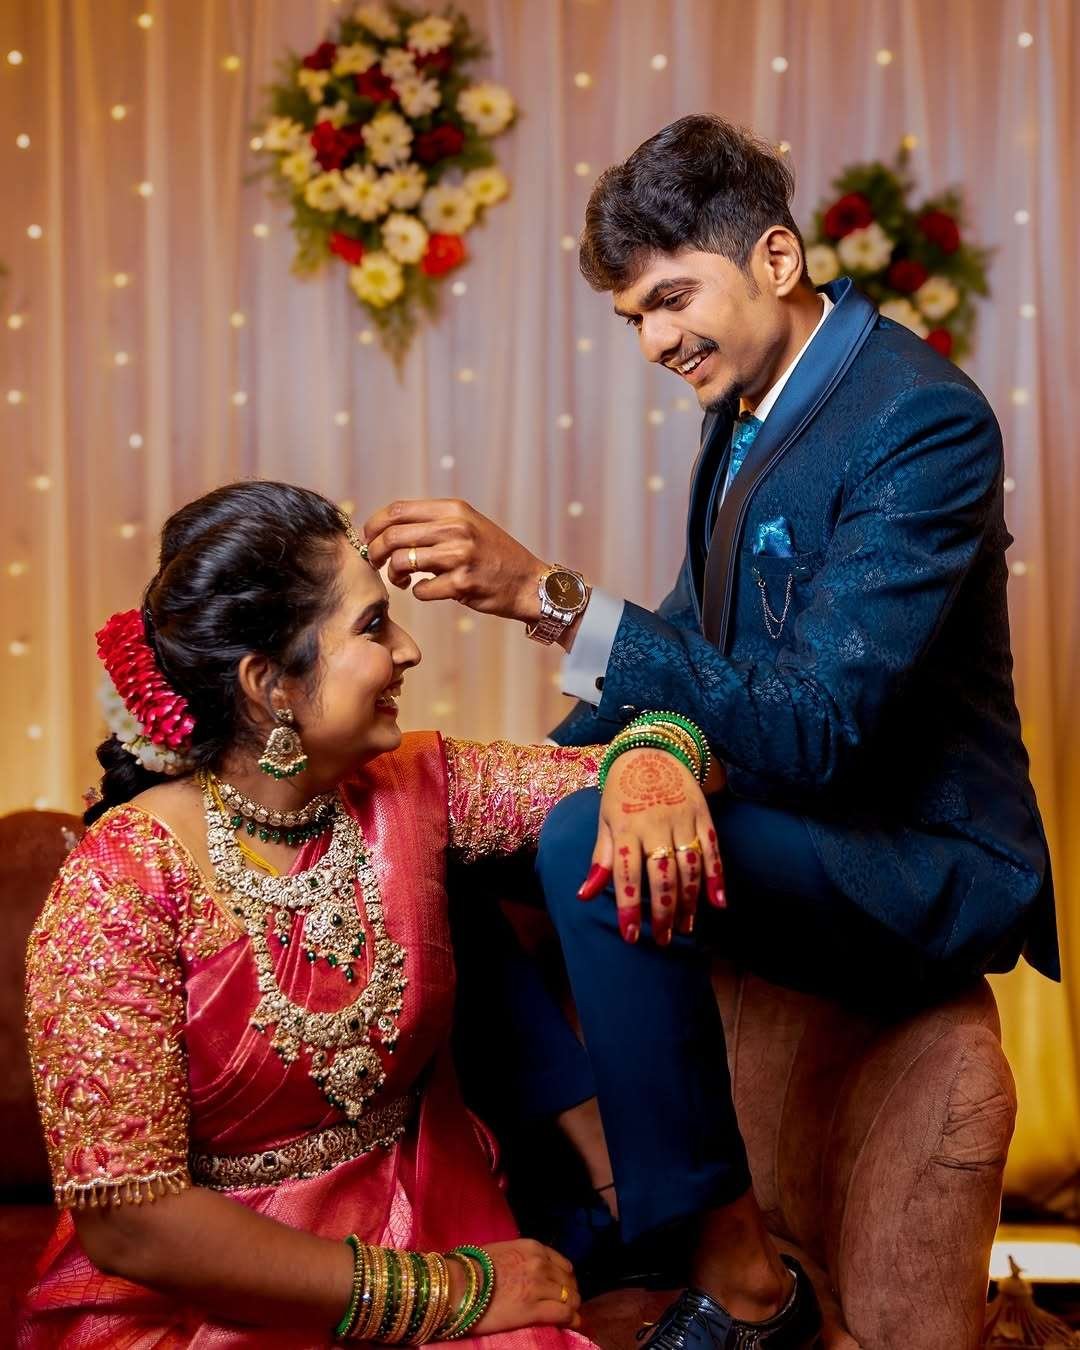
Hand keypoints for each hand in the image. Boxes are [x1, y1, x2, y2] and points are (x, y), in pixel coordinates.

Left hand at [362, 499, 546, 623]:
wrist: (529, 582)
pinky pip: (421, 589)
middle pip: (394, 536)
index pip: (398, 510)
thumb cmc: (493, 556)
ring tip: (402, 580)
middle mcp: (456, 528)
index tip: (370, 538)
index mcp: (454, 510)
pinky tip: (429, 590)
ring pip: (402, 562)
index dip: (375, 525)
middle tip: (377, 563)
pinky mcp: (462, 583)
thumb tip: (387, 530)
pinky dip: (418, 592)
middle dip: (376, 552)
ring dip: (395, 575)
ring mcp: (460, 555)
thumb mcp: (468, 526)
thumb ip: (433, 524)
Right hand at [470, 1239, 580, 1334]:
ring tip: (568, 1316)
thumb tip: (529, 1270)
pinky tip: (572, 1323)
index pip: (564, 1265)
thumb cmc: (473, 1268)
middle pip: (569, 1282)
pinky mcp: (534, 1309)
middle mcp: (540, 1264)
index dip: (566, 1279)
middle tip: (567, 1306)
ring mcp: (539, 1286)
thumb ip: (522, 1259)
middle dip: (570, 1294)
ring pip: (570, 1298)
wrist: (458, 1285)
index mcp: (533, 1248)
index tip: (563, 1289)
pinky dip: (571, 1319)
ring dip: (571, 1307)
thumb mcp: (503, 1252)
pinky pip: (563, 1314)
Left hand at [579, 749, 726, 943]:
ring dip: (689, 901)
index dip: (629, 907)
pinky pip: (712, 849)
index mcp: (626, 826)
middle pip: (662, 875)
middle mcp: (654, 823)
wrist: (651, 749)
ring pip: (689, 867)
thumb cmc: (621, 791)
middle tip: (661, 940)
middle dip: (662, 912)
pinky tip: (718, 903)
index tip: (631, 936)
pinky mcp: (702, 814)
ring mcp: (681, 818)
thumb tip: (584, 895)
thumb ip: (601, 858)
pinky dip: (717, 877)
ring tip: (685, 928)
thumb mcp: (605, 820)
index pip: (626, 873)